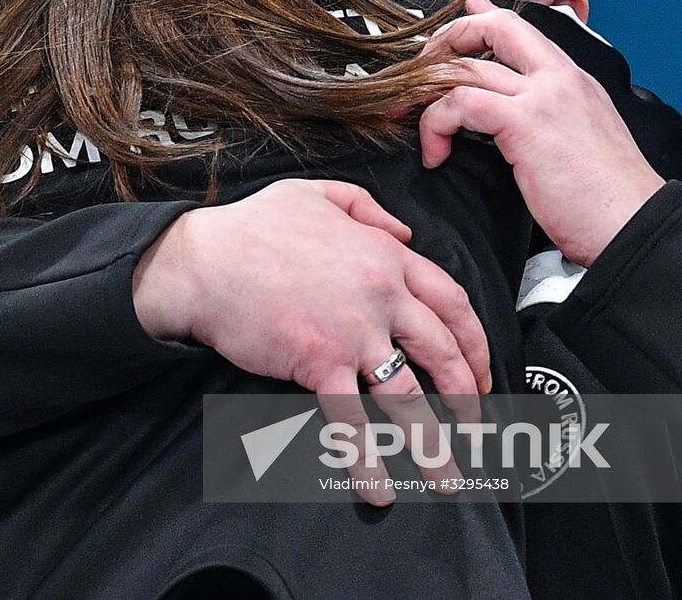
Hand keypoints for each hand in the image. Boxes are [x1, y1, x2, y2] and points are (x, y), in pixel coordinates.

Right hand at [133, 177, 486, 502]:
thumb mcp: (315, 194)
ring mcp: (352, 332)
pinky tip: (379, 488)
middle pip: (443, 352)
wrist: (200, 261)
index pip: (451, 301)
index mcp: (384, 255)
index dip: (474, 341)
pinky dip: (367, 459)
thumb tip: (403, 232)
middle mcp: (380, 295)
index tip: (481, 368)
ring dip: (432, 443)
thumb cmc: (249, 227)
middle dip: (467, 395)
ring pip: (408, 396)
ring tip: (447, 477)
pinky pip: (352, 420)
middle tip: (476, 425)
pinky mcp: (319, 363)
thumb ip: (367, 208)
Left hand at [420, 0, 665, 267]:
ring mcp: (543, 97)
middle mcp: (559, 78)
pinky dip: (436, 125)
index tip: (452, 28)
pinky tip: (436, 155)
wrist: (636, 226)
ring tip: (413, 120)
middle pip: (493, 26)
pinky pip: (460, 103)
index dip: (479, 21)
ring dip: (426, 91)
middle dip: (446, 42)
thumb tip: (515, 115)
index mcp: (573, 80)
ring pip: (467, 66)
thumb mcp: (580, 141)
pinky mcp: (526, 124)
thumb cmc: (606, 200)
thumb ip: (549, 117)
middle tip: (419, 74)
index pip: (521, 28)